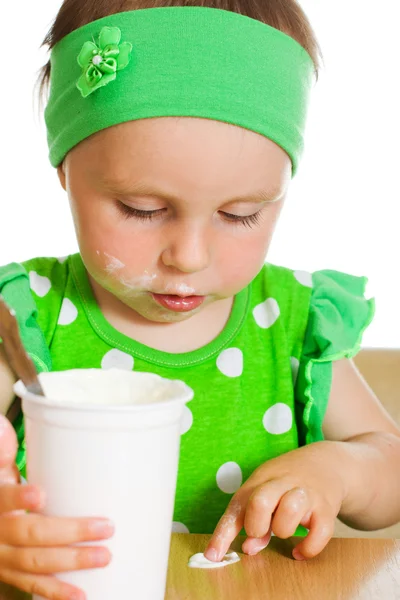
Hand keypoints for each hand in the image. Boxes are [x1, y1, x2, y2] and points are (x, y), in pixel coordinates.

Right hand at [0, 415, 113, 599]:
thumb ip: (4, 448)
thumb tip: (6, 423)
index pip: (2, 500)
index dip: (19, 499)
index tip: (40, 493)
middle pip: (30, 534)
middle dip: (69, 533)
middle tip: (106, 528)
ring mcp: (2, 557)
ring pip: (35, 563)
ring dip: (71, 563)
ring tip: (103, 556)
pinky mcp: (9, 572)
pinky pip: (32, 585)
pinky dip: (55, 593)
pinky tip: (80, 596)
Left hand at [204, 442, 346, 561]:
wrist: (327, 463)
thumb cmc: (287, 482)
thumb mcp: (266, 489)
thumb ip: (253, 517)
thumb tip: (249, 548)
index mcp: (260, 480)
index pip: (237, 505)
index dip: (223, 533)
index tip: (212, 555)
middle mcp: (282, 483)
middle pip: (260, 501)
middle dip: (256, 526)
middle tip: (259, 533)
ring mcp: (306, 493)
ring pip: (290, 509)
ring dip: (283, 529)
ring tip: (283, 531)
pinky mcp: (327, 507)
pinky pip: (320, 532)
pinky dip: (308, 547)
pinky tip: (299, 550)